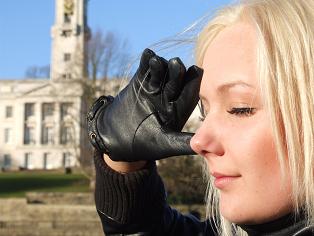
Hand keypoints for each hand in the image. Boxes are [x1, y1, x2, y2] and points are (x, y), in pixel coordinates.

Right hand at [87, 48, 202, 161]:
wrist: (114, 138)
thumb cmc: (142, 145)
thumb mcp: (164, 144)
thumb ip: (181, 143)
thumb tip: (202, 146)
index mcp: (179, 110)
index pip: (189, 94)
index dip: (193, 83)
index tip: (196, 71)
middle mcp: (169, 97)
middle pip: (176, 81)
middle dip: (176, 72)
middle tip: (175, 64)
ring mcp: (154, 88)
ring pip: (161, 73)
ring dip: (160, 66)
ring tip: (155, 61)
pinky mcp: (140, 83)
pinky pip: (145, 70)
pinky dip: (146, 62)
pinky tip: (147, 54)